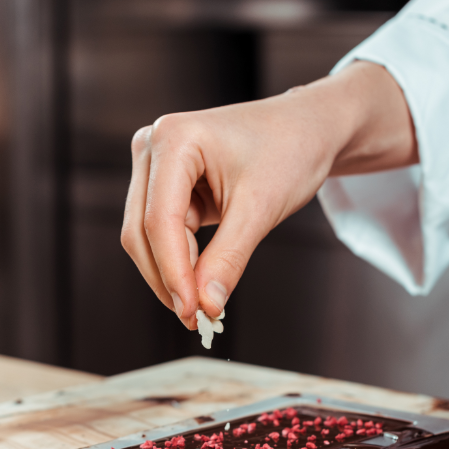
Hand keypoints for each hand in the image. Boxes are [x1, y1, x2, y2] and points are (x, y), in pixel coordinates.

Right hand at [121, 61, 416, 327]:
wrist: (306, 129)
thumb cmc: (289, 152)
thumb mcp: (260, 209)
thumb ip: (228, 259)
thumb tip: (206, 306)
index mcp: (173, 139)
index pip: (159, 219)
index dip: (173, 272)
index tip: (192, 312)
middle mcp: (153, 147)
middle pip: (142, 231)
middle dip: (168, 278)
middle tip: (196, 318)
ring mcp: (155, 166)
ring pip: (147, 237)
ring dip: (172, 274)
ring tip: (204, 304)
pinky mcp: (166, 186)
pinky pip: (162, 234)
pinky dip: (181, 262)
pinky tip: (202, 281)